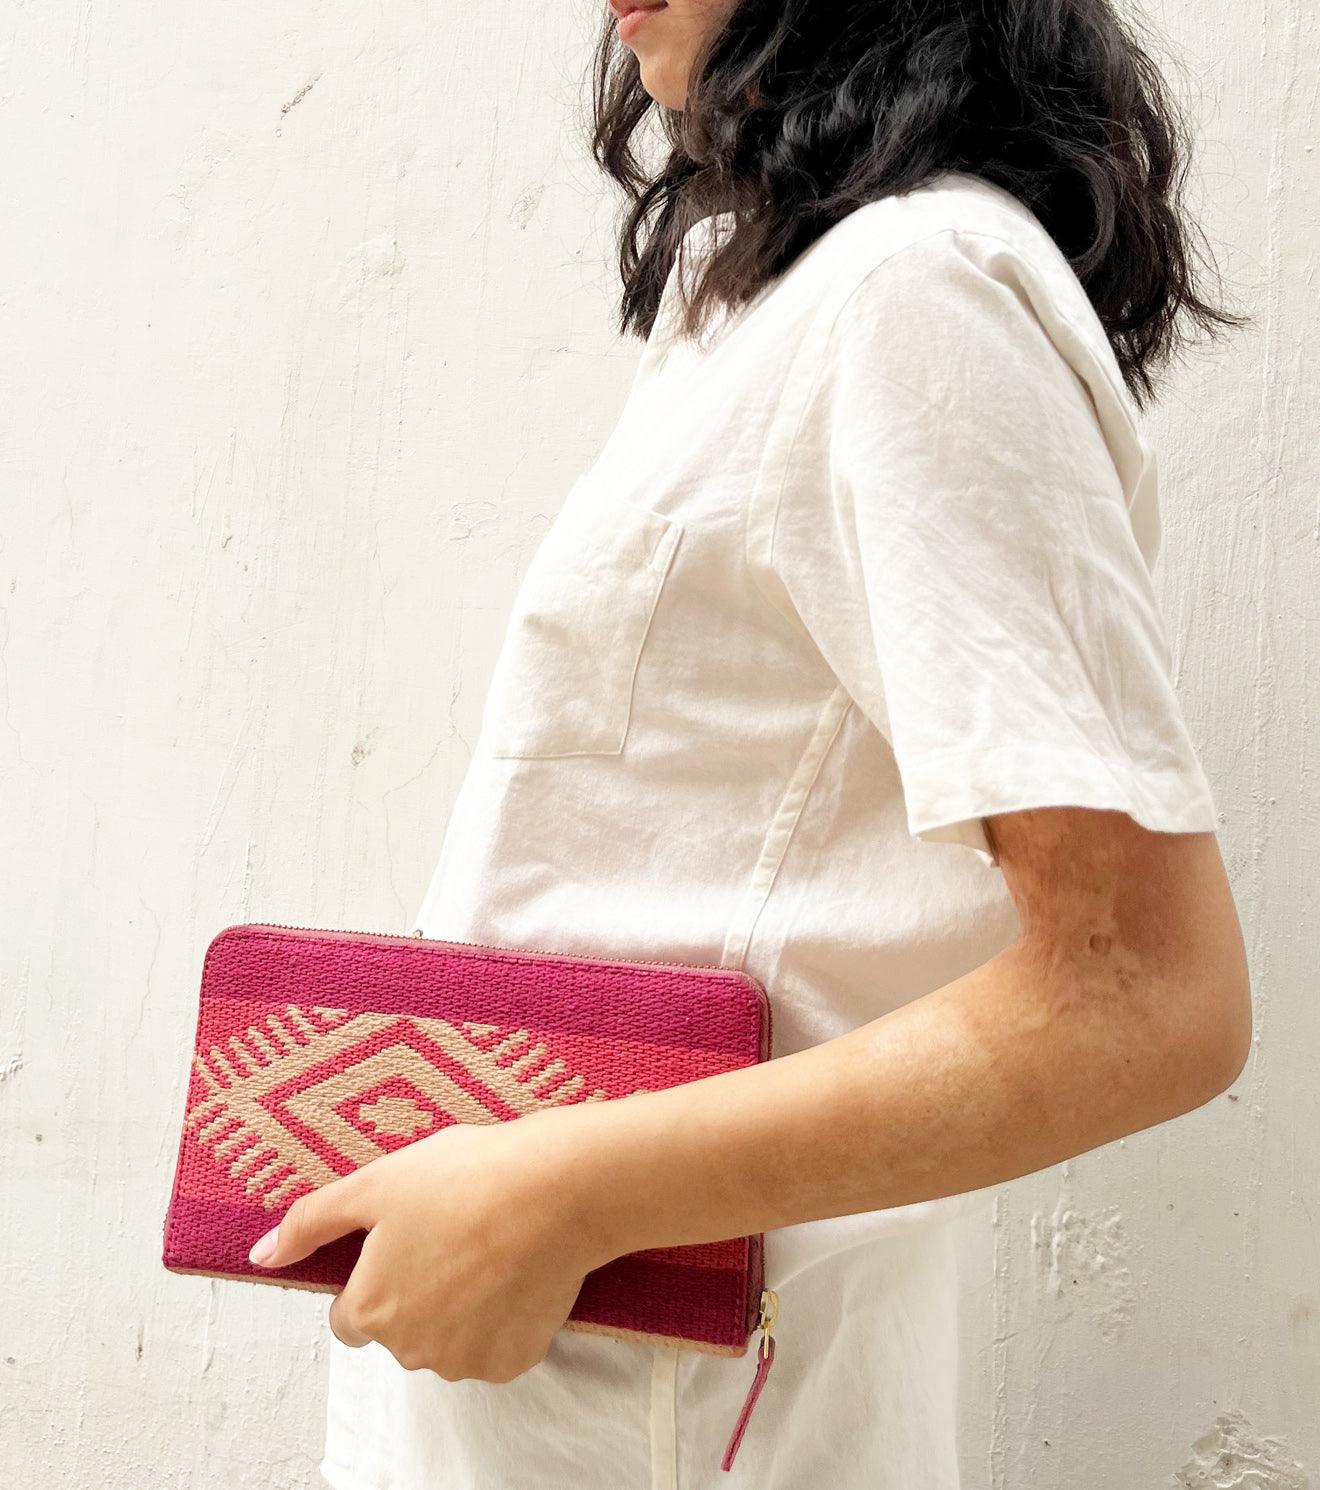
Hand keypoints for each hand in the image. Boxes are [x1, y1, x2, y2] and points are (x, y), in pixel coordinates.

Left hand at [247, 1110, 609, 1382]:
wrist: (557, 1188)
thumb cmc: (464, 1177)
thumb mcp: (375, 1183)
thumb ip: (311, 1222)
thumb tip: (261, 1253)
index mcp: (372, 1310)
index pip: (351, 1313)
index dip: (376, 1271)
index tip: (409, 1235)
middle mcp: (412, 1351)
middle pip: (400, 1328)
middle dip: (418, 1289)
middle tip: (451, 1231)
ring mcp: (466, 1360)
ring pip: (447, 1338)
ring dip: (459, 1305)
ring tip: (486, 1245)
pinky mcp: (514, 1359)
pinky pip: (493, 1345)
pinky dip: (500, 1316)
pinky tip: (513, 1270)